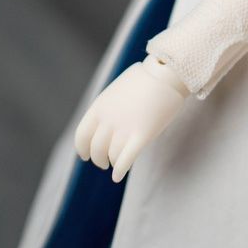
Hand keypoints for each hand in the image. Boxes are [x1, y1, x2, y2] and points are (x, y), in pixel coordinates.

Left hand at [74, 61, 187, 182]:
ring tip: (115, 164)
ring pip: (111, 156)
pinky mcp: (141, 135)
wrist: (166, 72)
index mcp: (99, 106)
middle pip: (96, 150)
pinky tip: (119, 176)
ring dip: (112, 163)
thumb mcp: (117, 90)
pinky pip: (125, 161)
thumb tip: (104, 124)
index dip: (82, 149)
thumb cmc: (145, 79)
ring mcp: (124, 128)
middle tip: (103, 163)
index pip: (82, 135)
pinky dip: (119, 171)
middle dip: (99, 160)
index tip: (85, 156)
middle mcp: (108, 119)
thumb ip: (107, 108)